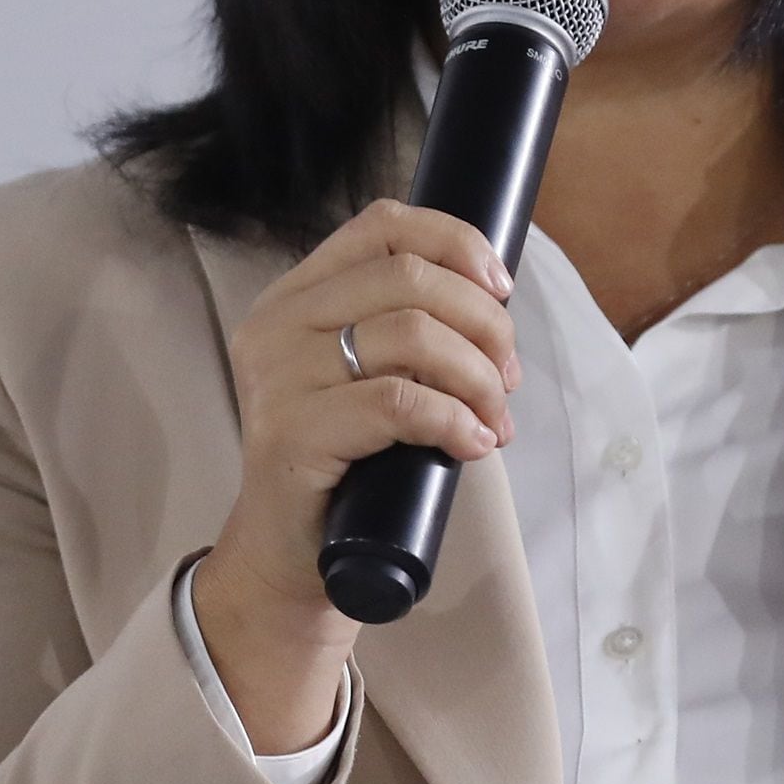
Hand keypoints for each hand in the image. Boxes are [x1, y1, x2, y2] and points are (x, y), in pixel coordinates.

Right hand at [191, 199, 521, 749]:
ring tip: (494, 419)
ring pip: (412, 335)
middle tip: (507, 377)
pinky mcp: (291, 435)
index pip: (382, 225)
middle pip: (410, 279)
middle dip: (483, 323)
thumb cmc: (348, 464)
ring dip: (477, 377)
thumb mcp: (370, 377)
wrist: (291, 557)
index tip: (501, 288)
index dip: (456, 242)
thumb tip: (495, 301)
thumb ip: (407, 328)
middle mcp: (276, 324)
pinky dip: (454, 419)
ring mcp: (277, 379)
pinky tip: (473, 443)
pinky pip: (399, 404)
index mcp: (295, 296)